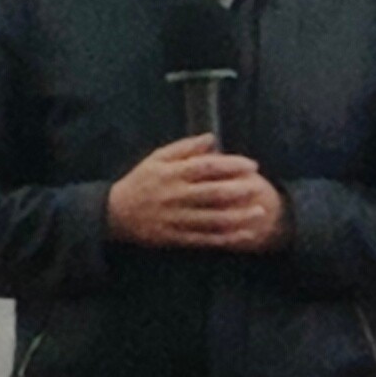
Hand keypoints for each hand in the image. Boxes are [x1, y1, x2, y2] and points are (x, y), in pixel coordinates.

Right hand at [110, 137, 285, 252]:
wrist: (115, 214)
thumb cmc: (140, 181)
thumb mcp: (157, 157)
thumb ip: (185, 147)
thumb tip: (212, 137)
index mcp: (173, 173)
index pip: (207, 167)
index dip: (232, 165)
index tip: (253, 165)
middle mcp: (176, 196)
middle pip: (214, 193)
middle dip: (240, 191)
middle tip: (261, 188)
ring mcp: (176, 219)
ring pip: (213, 219)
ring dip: (239, 216)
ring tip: (260, 212)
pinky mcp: (176, 238)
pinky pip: (205, 239)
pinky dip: (227, 237)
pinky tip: (244, 234)